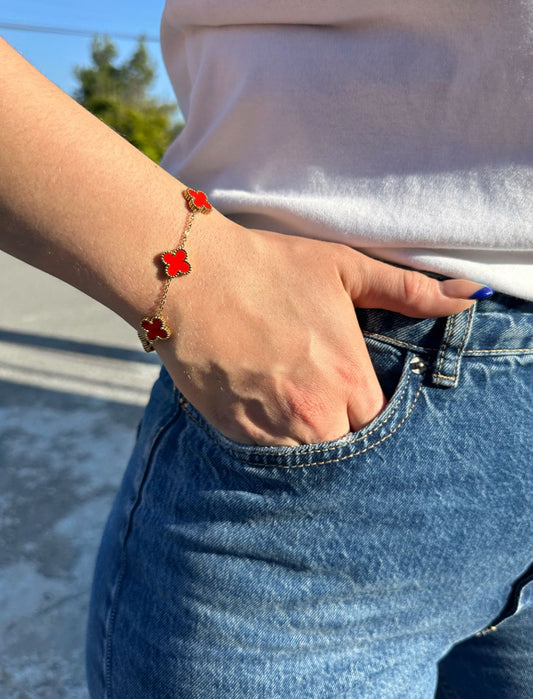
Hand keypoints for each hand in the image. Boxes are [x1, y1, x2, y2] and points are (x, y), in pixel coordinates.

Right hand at [156, 219, 483, 445]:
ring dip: (304, 437)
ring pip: (307, 457)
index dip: (366, 405)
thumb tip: (471, 295)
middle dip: (338, 425)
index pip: (380, 421)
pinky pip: (266, 456)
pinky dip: (269, 439)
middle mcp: (315, 411)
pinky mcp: (235, 432)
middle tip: (318, 393)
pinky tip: (260, 402)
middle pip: (346, 444)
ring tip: (288, 399)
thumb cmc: (269, 267)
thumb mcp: (344, 268)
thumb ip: (409, 289)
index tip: (350, 389)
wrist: (192, 277)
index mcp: (348, 376)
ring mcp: (272, 427)